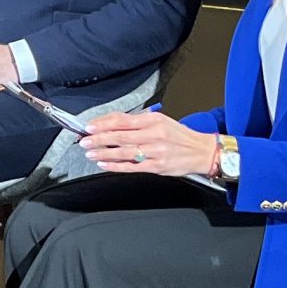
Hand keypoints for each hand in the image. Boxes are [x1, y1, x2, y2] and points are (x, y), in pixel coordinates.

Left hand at [81, 110, 219, 178]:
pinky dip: (116, 166)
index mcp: (153, 120)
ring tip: (90, 153)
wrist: (202, 151)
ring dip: (104, 153)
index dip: (102, 123)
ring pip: (124, 152)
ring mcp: (156, 152)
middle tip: (84, 141)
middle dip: (98, 138)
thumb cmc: (179, 136)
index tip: (89, 127)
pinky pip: (132, 167)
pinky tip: (104, 164)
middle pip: (120, 136)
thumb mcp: (160, 121)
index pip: (122, 120)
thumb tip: (110, 122)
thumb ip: (136, 122)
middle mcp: (154, 135)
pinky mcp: (158, 166)